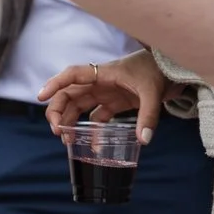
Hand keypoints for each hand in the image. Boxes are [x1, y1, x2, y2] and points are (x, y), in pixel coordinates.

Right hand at [39, 50, 169, 142]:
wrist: (173, 68)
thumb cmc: (159, 71)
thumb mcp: (153, 92)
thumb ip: (148, 116)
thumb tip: (143, 139)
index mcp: (104, 73)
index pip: (73, 75)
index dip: (54, 84)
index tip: (40, 97)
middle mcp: (101, 82)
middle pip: (70, 94)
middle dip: (58, 111)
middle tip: (57, 131)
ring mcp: (107, 92)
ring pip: (79, 106)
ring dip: (70, 121)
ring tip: (67, 140)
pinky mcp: (115, 102)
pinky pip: (97, 116)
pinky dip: (92, 130)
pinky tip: (92, 145)